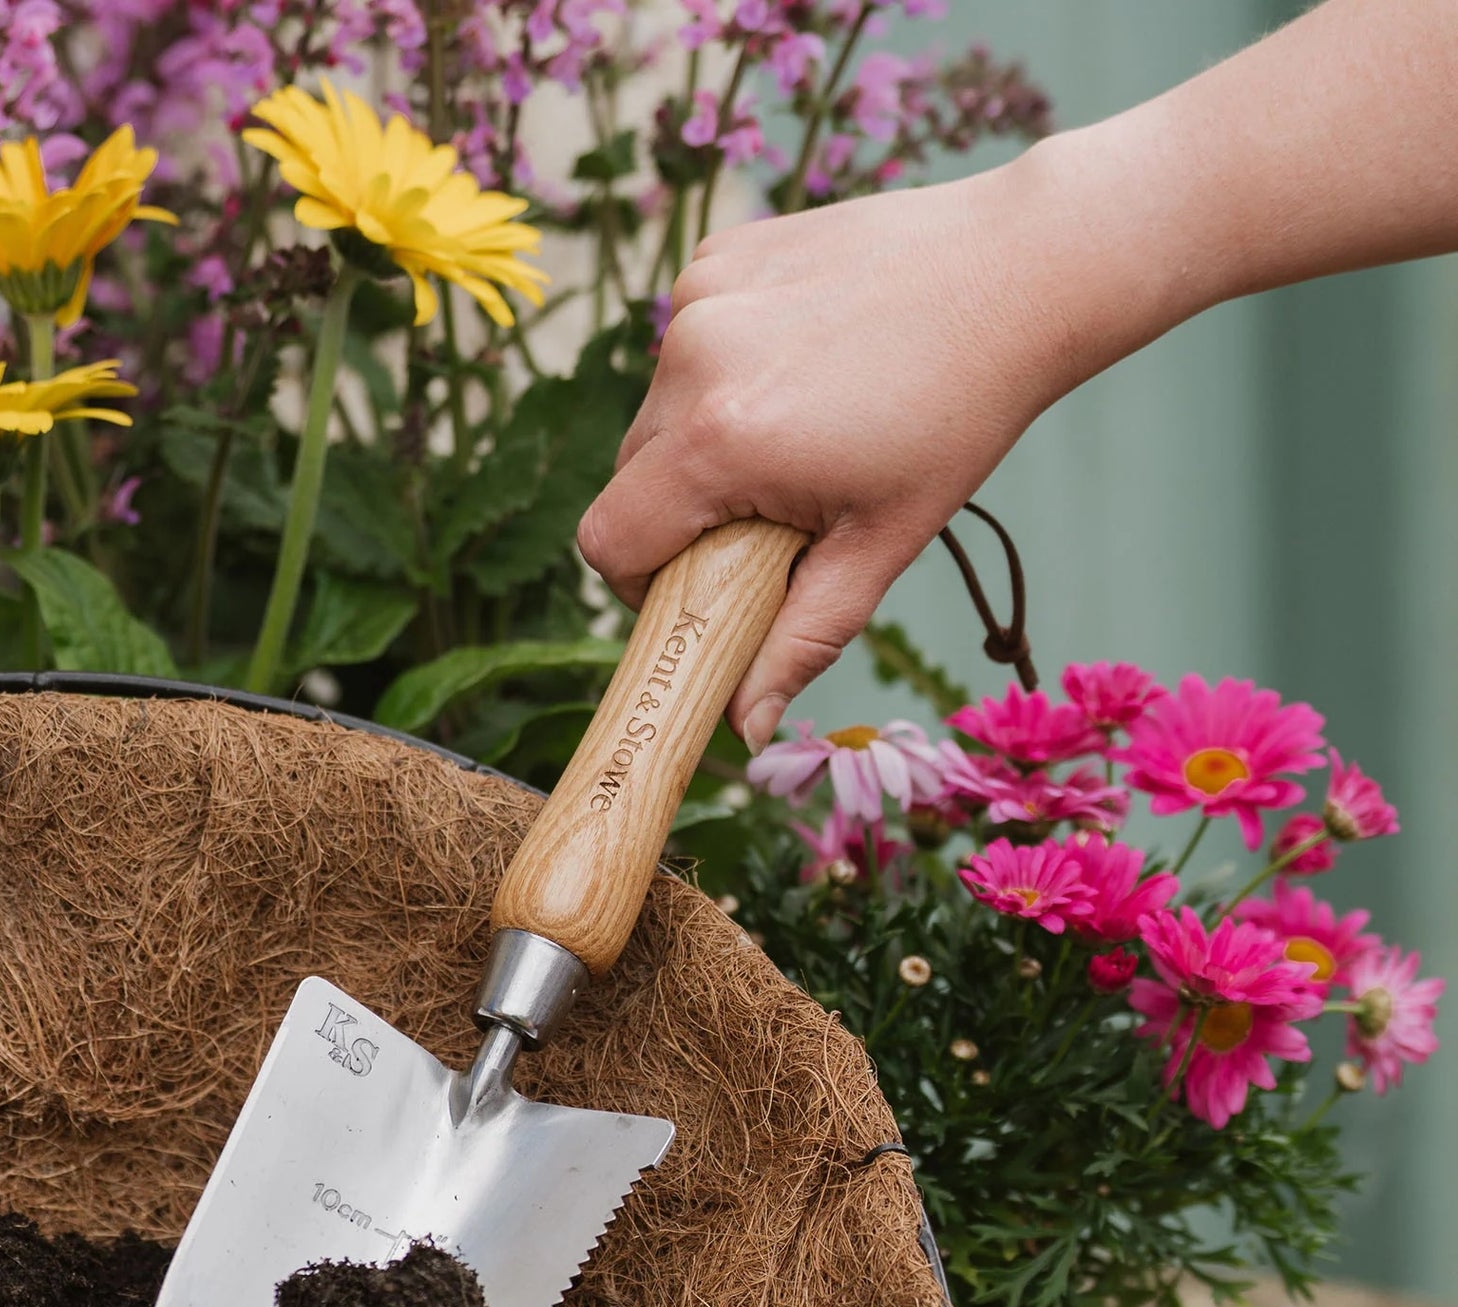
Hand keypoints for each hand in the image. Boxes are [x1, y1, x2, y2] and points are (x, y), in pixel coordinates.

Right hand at [578, 0, 1457, 753]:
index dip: (641, 585)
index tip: (701, 587)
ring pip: (657, 412)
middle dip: (681, 514)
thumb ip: (798, 641)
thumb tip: (744, 728)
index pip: (609, 543)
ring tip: (800, 429)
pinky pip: (687, 345)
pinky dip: (723, 372)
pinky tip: (802, 364)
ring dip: (703, 441)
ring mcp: (699, 297)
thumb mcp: (880, 547)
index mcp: (718, 442)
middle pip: (628, 479)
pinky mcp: (718, 254)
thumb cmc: (959, 417)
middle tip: (770, 516)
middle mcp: (689, 361)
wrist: (1022, 271)